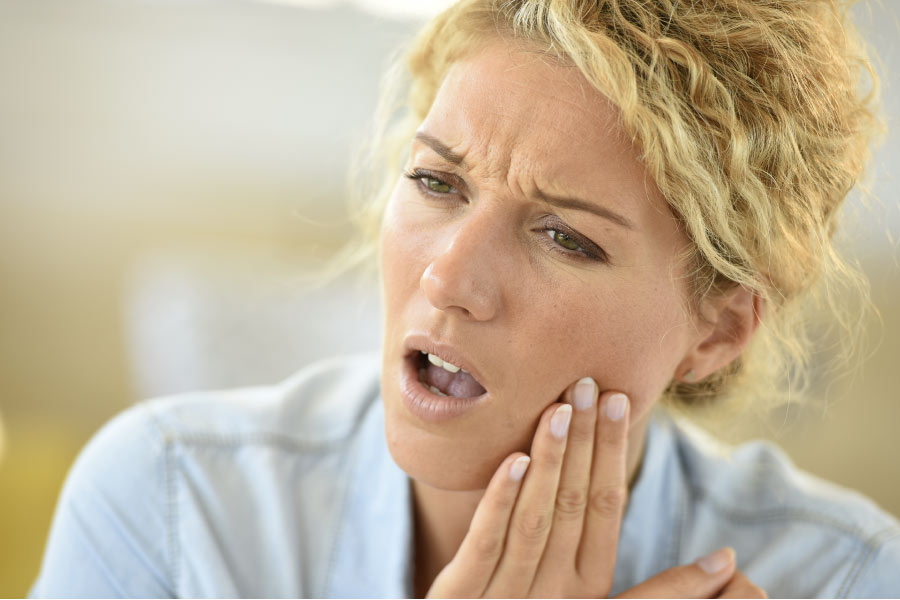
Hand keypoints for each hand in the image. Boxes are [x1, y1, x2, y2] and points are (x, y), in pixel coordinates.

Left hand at [425, 377, 766, 597]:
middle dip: (585, 442)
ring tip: (562, 407)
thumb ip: (635, 580)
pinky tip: (514, 458)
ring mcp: (508, 597)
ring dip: (551, 461)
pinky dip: (500, 500)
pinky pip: (484, 544)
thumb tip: (724, 562)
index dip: (612, 454)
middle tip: (591, 385)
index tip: (619, 400)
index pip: (605, 510)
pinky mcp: (460, 598)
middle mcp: (555, 593)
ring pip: (536, 520)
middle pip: (574, 505)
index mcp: (588, 588)